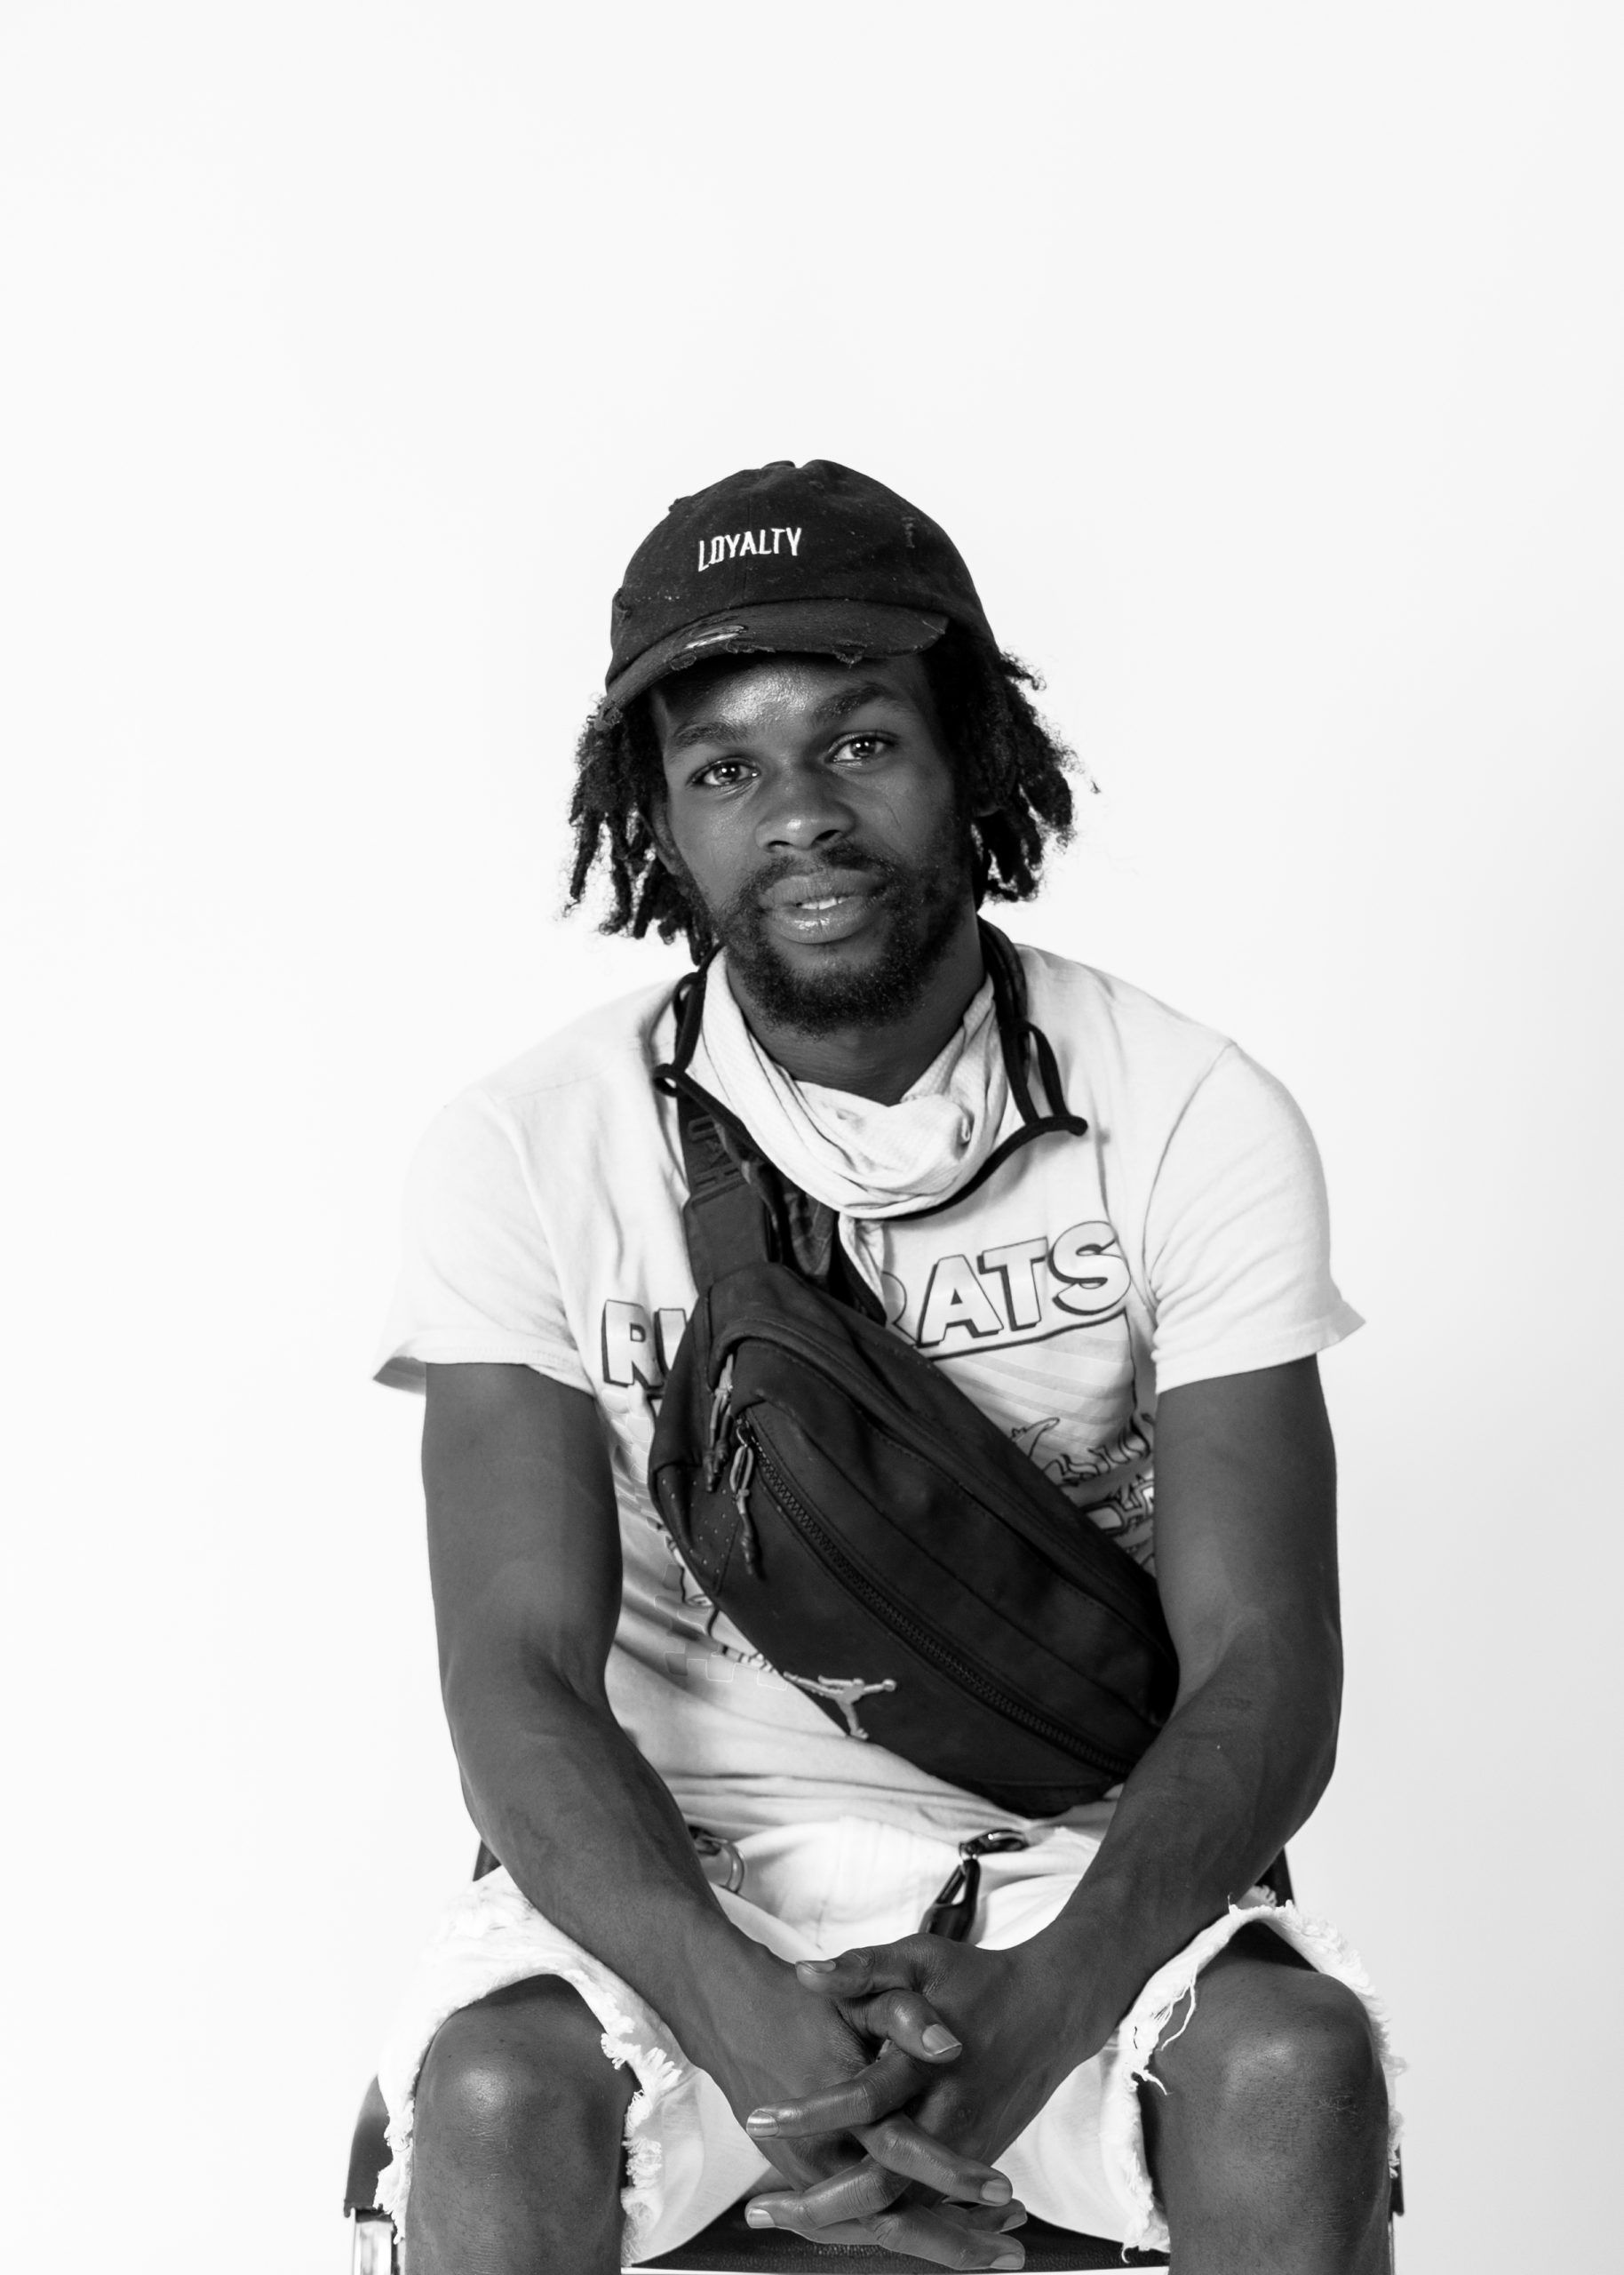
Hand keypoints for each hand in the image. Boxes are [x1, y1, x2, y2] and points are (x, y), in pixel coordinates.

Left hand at [743, 1936, 1101, 2245]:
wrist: (1051, 2011)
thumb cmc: (978, 1980)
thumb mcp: (922, 1958)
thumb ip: (865, 1967)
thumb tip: (805, 1973)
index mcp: (930, 2068)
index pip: (862, 2101)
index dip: (809, 2114)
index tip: (759, 2118)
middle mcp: (949, 2122)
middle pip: (880, 2187)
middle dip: (817, 2204)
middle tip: (759, 2208)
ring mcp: (964, 2153)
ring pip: (901, 2214)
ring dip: (841, 2223)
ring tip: (780, 2219)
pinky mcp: (972, 2166)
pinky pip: (922, 2211)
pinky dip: (878, 2222)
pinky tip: (832, 2224)